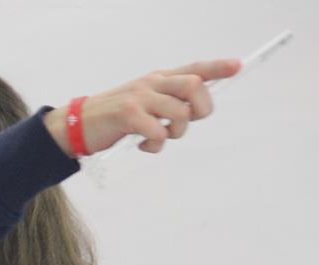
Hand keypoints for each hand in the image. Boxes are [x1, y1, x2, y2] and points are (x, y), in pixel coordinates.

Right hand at [45, 58, 242, 155]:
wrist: (80, 124)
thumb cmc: (115, 118)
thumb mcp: (143, 103)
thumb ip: (167, 102)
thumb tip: (195, 110)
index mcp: (158, 79)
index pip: (193, 69)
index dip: (217, 67)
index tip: (238, 66)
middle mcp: (152, 83)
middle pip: (195, 86)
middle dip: (201, 108)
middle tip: (187, 122)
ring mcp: (140, 97)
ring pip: (180, 114)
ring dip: (176, 133)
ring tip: (158, 137)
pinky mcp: (129, 115)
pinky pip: (159, 133)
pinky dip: (155, 145)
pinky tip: (143, 145)